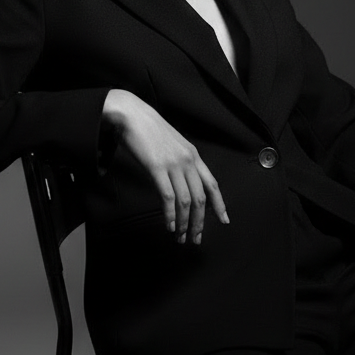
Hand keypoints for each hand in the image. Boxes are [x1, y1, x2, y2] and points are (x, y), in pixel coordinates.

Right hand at [101, 90, 228, 244]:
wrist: (131, 114)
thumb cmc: (149, 131)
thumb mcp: (172, 146)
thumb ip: (180, 164)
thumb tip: (182, 184)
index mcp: (193, 155)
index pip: (212, 184)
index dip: (219, 204)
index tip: (224, 221)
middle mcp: (188, 160)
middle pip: (201, 198)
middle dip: (199, 222)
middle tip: (195, 239)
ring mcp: (173, 164)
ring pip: (186, 201)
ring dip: (184, 223)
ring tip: (180, 237)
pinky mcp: (157, 167)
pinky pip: (168, 197)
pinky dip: (170, 215)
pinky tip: (169, 226)